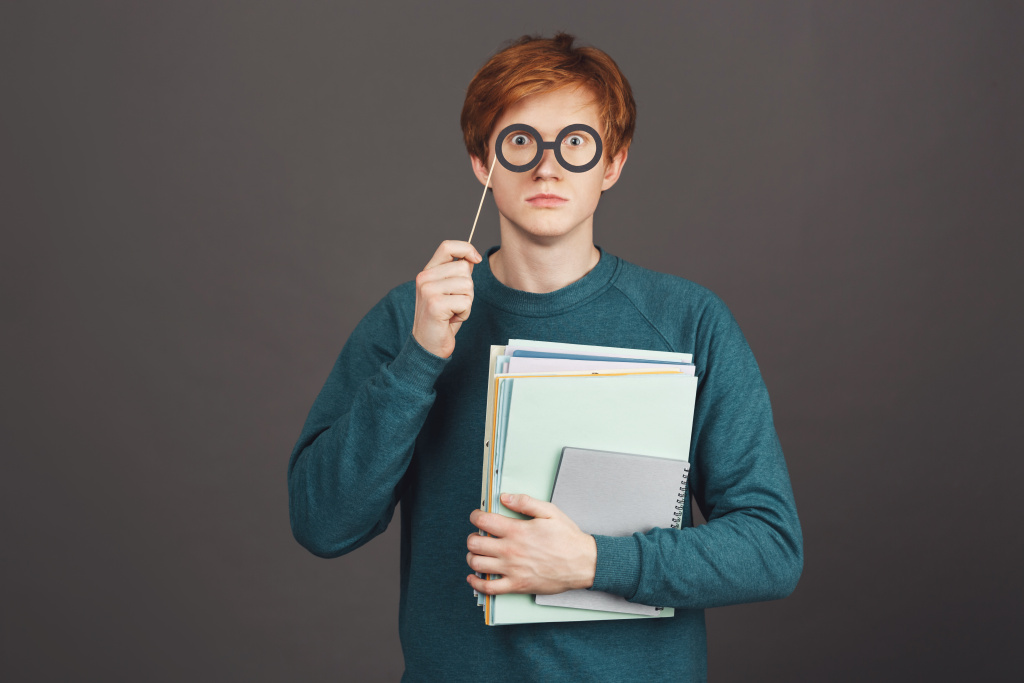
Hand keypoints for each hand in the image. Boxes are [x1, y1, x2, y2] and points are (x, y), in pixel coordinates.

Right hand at [411, 240, 481, 358]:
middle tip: (455, 303)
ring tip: (452, 312)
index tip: (476, 259)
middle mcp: (424, 278)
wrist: (427, 346)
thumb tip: (471, 258)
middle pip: (463, 268)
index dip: (466, 248)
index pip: (447, 246)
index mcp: (427, 272)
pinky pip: (466, 302)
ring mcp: (428, 290)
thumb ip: (456, 274)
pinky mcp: (435, 304)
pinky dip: (464, 313)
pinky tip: (451, 320)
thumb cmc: (441, 320)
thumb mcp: (449, 293)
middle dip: (468, 288)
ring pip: (467, 285)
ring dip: (466, 302)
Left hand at [466, 493, 596, 595]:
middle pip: (475, 543)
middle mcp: (510, 550)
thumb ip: (525, 502)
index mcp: (517, 531)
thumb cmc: (568, 538)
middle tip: (479, 536)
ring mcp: (512, 569)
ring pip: (477, 564)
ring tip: (478, 553)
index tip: (477, 517)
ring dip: (472, 557)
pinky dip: (477, 583)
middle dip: (473, 537)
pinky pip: (489, 588)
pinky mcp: (517, 585)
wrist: (583, 563)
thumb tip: (505, 497)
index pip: (483, 521)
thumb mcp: (550, 512)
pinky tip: (474, 577)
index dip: (475, 516)